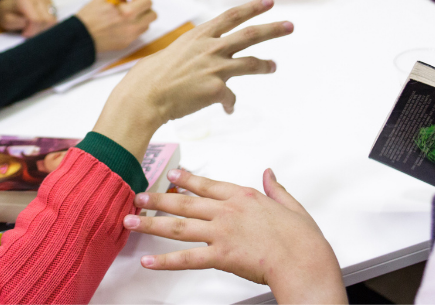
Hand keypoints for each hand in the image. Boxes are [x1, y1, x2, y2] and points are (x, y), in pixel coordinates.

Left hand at [0, 0, 56, 36]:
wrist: (9, 5)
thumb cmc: (6, 14)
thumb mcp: (4, 21)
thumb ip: (15, 22)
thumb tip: (28, 23)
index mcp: (24, 1)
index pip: (36, 20)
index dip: (32, 31)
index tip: (25, 34)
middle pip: (48, 20)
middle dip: (39, 30)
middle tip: (30, 32)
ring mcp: (45, 0)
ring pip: (54, 20)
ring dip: (45, 28)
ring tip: (34, 29)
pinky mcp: (50, 3)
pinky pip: (55, 18)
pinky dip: (48, 25)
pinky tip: (39, 25)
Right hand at [75, 0, 156, 52]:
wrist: (81, 36)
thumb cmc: (90, 15)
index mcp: (128, 11)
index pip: (148, 2)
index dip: (141, 0)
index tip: (133, 1)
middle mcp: (133, 25)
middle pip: (153, 15)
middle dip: (145, 10)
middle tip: (133, 9)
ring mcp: (131, 36)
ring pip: (147, 25)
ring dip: (140, 20)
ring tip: (126, 18)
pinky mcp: (127, 43)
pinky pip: (137, 34)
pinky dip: (133, 29)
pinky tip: (121, 27)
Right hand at [92, 0, 292, 156]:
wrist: (145, 96)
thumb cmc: (151, 77)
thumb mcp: (174, 53)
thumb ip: (194, 52)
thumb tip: (203, 61)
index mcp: (198, 36)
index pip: (231, 16)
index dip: (251, 8)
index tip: (269, 1)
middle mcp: (210, 48)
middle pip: (250, 35)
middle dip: (273, 29)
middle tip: (290, 25)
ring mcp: (215, 67)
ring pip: (251, 63)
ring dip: (265, 65)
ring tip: (274, 66)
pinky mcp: (216, 89)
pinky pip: (231, 97)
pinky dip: (230, 103)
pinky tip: (228, 108)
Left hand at [123, 169, 346, 303]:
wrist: (303, 259)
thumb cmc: (301, 237)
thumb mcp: (291, 205)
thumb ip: (276, 188)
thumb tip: (269, 174)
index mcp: (244, 197)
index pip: (208, 185)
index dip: (188, 180)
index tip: (173, 175)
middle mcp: (228, 211)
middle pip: (185, 203)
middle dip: (159, 199)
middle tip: (139, 196)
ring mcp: (222, 232)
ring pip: (179, 227)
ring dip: (152, 224)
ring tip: (131, 221)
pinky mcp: (220, 255)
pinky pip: (187, 259)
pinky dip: (165, 261)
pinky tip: (148, 260)